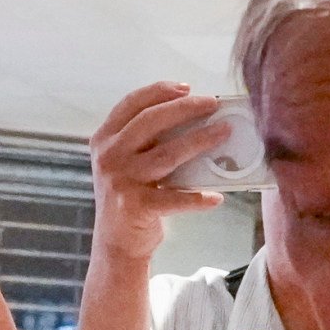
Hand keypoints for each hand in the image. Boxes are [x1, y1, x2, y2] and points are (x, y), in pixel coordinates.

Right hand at [89, 82, 232, 262]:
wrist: (116, 242)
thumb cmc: (129, 195)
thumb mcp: (125, 161)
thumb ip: (145, 140)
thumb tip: (194, 118)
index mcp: (104, 139)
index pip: (132, 104)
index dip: (160, 91)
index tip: (187, 88)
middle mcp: (109, 156)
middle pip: (151, 121)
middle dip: (186, 108)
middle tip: (212, 104)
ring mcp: (121, 181)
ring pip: (168, 154)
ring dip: (200, 140)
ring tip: (224, 132)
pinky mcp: (135, 206)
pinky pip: (174, 198)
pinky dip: (197, 198)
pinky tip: (216, 197)